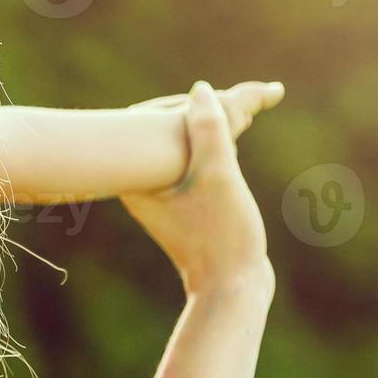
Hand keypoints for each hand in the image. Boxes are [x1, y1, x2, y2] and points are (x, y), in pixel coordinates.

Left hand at [120, 82, 270, 294]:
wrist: (232, 287)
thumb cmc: (223, 234)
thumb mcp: (218, 174)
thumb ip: (208, 129)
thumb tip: (199, 90)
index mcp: (135, 178)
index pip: (150, 119)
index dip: (185, 105)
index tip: (216, 101)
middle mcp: (140, 185)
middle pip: (166, 130)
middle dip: (201, 112)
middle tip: (239, 103)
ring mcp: (160, 194)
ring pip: (183, 144)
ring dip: (212, 127)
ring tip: (243, 112)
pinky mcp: (182, 202)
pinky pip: (194, 161)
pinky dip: (216, 146)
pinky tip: (236, 139)